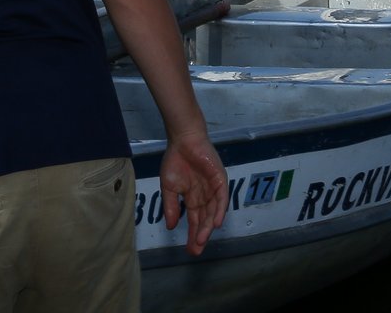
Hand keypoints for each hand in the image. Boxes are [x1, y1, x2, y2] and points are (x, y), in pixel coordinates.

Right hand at [158, 133, 227, 255]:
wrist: (183, 140)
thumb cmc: (176, 160)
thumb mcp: (169, 187)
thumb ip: (170, 206)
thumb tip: (170, 226)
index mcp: (193, 198)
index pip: (195, 220)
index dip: (193, 234)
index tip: (190, 250)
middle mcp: (205, 195)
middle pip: (205, 219)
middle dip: (200, 235)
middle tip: (196, 251)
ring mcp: (214, 188)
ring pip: (213, 211)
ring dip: (208, 226)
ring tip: (202, 239)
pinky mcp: (220, 179)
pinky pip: (221, 197)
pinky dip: (219, 210)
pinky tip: (216, 223)